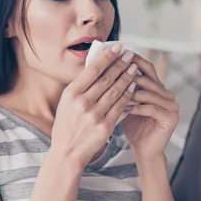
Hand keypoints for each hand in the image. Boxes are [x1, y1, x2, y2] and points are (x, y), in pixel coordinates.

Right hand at [51, 43, 137, 167]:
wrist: (67, 153)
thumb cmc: (67, 126)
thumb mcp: (66, 103)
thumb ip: (80, 87)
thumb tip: (95, 66)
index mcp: (70, 94)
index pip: (92, 70)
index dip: (107, 57)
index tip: (117, 47)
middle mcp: (82, 103)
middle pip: (106, 78)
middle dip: (120, 64)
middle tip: (129, 54)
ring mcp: (94, 115)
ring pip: (116, 91)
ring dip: (127, 77)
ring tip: (134, 67)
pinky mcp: (105, 126)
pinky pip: (120, 106)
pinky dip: (128, 94)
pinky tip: (133, 86)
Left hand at [121, 54, 178, 159]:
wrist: (144, 151)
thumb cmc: (133, 127)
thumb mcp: (126, 104)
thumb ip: (123, 88)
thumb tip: (105, 68)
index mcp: (158, 88)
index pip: (147, 68)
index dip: (134, 60)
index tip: (117, 55)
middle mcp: (168, 95)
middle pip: (149, 79)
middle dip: (130, 75)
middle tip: (113, 73)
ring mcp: (172, 106)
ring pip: (149, 93)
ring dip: (131, 92)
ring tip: (115, 91)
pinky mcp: (171, 118)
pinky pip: (152, 109)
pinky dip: (136, 108)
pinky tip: (123, 109)